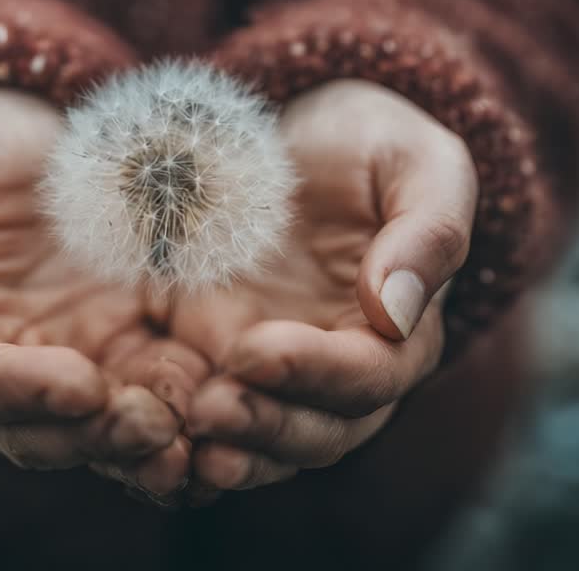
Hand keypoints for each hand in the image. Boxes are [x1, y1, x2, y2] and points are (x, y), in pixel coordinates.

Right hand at [0, 88, 209, 498]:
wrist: (45, 128)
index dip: (23, 394)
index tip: (81, 385)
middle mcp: (14, 371)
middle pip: (44, 432)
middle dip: (97, 439)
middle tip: (152, 428)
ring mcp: (82, 367)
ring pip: (107, 434)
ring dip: (148, 450)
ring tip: (195, 445)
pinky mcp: (142, 350)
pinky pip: (164, 401)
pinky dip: (192, 421)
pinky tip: (231, 416)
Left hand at [176, 79, 476, 490]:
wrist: (292, 130)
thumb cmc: (368, 142)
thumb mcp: (414, 162)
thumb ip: (428, 231)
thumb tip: (399, 314)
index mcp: (400, 330)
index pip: (370, 377)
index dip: (316, 373)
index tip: (254, 351)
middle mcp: (338, 368)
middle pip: (318, 430)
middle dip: (264, 427)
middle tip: (207, 409)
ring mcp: (273, 371)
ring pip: (264, 442)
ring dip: (227, 448)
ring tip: (180, 431)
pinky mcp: (213, 361)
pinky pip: (208, 421)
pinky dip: (185, 440)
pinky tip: (150, 436)